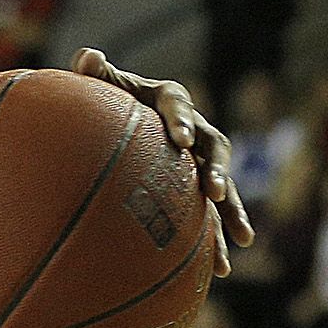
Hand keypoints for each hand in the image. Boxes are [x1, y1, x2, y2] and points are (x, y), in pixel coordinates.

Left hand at [69, 50, 252, 272]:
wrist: (118, 123)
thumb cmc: (107, 100)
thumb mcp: (101, 86)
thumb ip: (96, 73)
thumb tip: (86, 56)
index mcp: (169, 98)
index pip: (177, 104)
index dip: (181, 121)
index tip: (181, 140)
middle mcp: (193, 128)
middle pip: (213, 147)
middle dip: (216, 170)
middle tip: (213, 190)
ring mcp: (198, 161)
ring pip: (222, 185)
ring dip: (232, 211)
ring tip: (242, 238)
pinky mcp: (196, 189)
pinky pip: (211, 215)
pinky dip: (216, 240)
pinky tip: (220, 270)